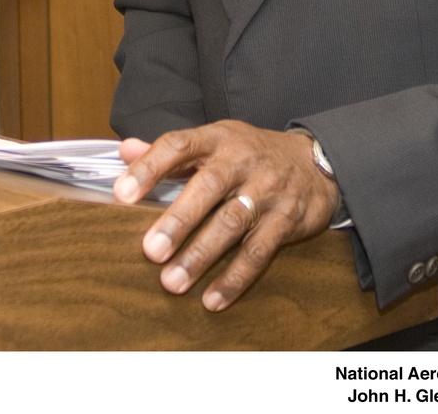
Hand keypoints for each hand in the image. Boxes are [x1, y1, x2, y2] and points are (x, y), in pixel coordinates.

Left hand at [114, 120, 340, 310]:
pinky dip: (235, 278)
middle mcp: (242, 159)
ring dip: (202, 255)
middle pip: (208, 186)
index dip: (149, 167)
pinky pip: (259, 251)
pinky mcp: (287, 218)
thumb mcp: (214, 141)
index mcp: (217, 138)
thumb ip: (170, 152)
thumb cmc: (250, 154)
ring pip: (232, 222)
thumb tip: (124, 152)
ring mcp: (267, 188)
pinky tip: (212, 299)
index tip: (122, 194)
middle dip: (179, 219)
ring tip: (173, 282)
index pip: (179, 145)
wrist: (315, 162)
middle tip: (151, 250)